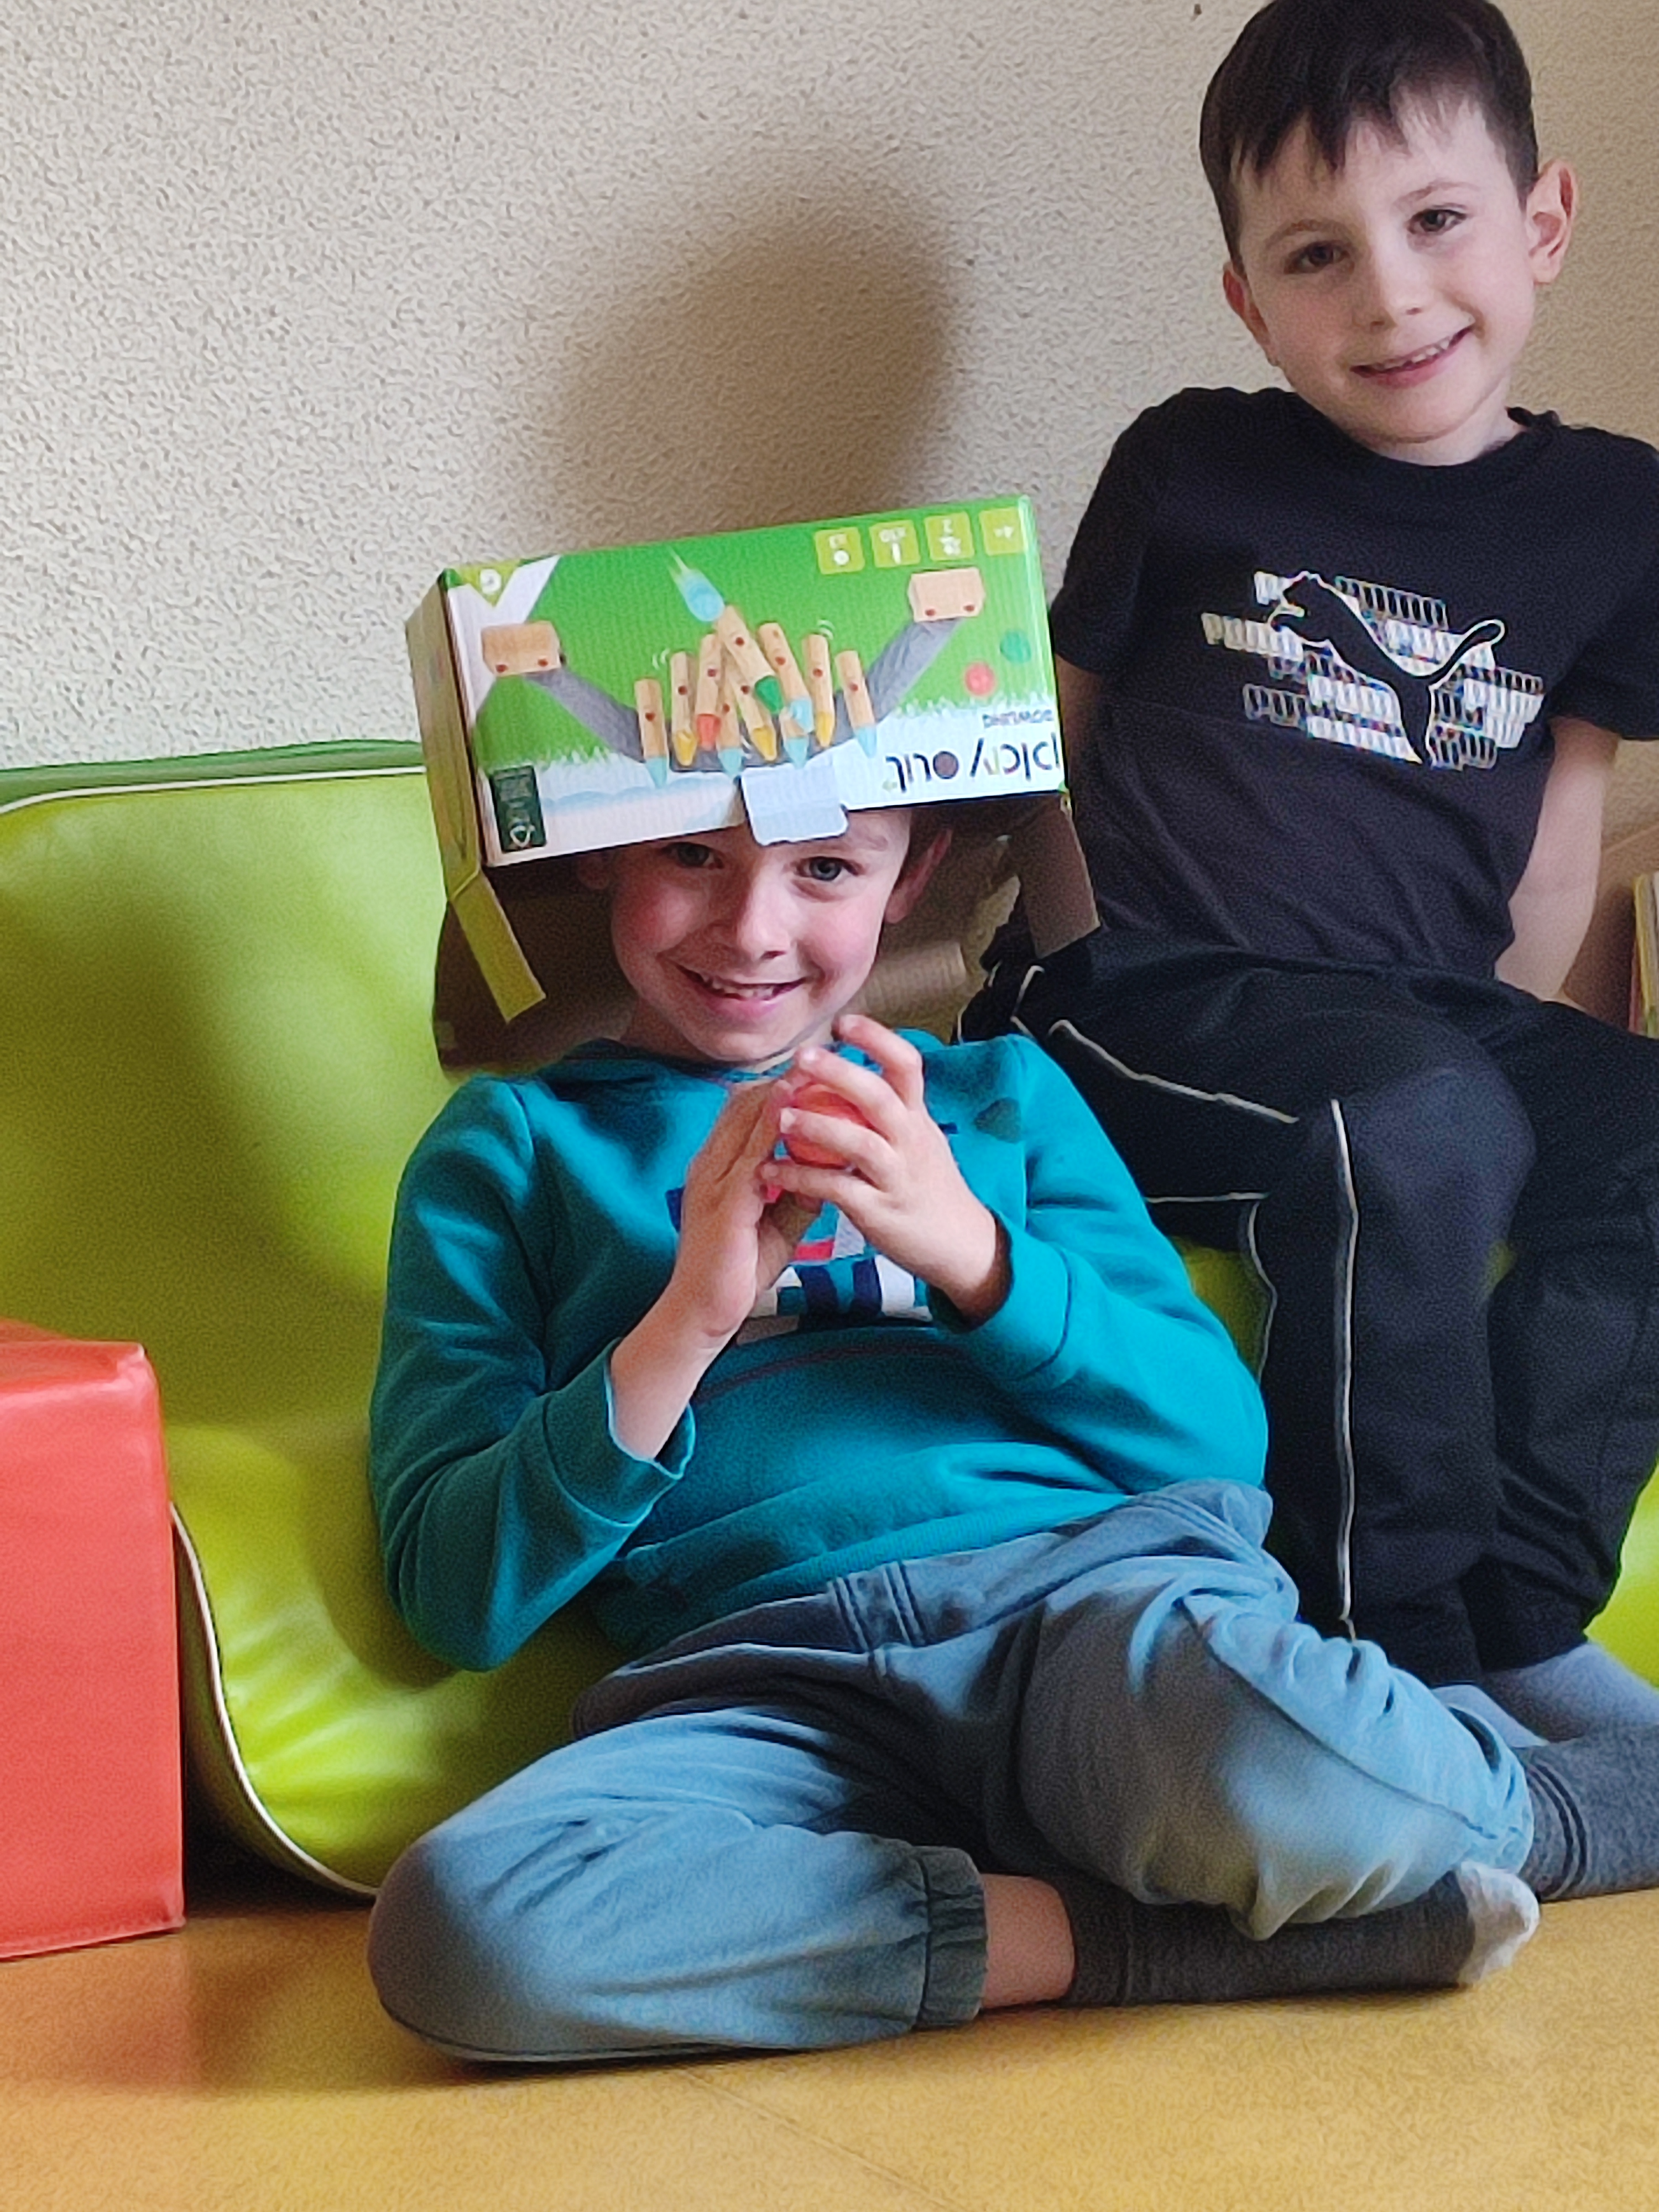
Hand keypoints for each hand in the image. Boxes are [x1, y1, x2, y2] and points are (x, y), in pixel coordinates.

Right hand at [609, 1081, 814, 1459]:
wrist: (702, 1313)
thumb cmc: (739, 1269)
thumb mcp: (777, 1220)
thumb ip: (798, 1188)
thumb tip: (831, 1163)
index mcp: (718, 1165)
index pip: (747, 1109)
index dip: (781, 1082)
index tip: (820, 1064)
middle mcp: (710, 1164)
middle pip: (745, 1103)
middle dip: (785, 1075)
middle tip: (826, 1052)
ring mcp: (711, 1182)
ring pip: (744, 1122)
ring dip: (781, 1091)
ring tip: (816, 1067)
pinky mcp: (722, 1206)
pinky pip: (748, 1159)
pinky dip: (770, 1131)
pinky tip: (795, 1113)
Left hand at [768, 1015, 1008, 1322]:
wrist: (959, 1243)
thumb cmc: (927, 1185)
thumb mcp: (918, 1137)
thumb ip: (891, 1107)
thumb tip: (854, 1069)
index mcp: (917, 1117)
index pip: (907, 1065)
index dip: (877, 1039)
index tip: (844, 1022)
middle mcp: (911, 1141)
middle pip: (880, 1097)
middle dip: (841, 1073)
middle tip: (802, 1056)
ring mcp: (897, 1177)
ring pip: (861, 1144)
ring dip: (818, 1126)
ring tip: (780, 1115)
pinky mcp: (880, 1211)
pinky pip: (839, 1189)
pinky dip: (803, 1178)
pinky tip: (773, 1170)